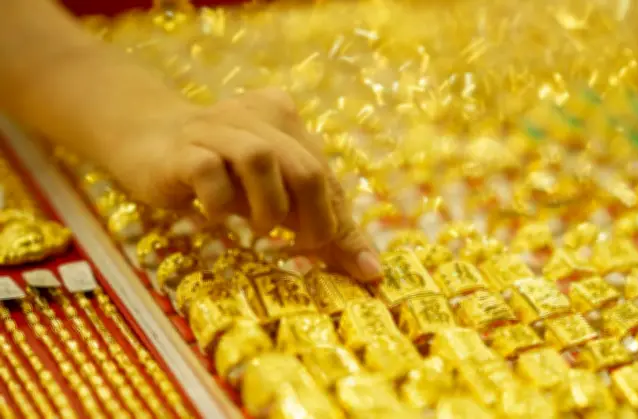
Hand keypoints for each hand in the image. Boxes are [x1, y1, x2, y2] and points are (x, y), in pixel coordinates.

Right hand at [108, 88, 381, 281]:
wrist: (145, 138)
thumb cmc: (221, 170)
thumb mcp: (275, 195)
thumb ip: (320, 225)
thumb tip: (371, 272)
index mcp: (285, 120)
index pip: (326, 175)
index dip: (343, 223)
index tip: (361, 270)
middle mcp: (255, 117)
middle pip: (304, 166)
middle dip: (315, 217)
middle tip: (307, 247)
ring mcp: (214, 129)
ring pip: (260, 158)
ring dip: (269, 205)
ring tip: (261, 229)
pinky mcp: (180, 149)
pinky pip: (208, 171)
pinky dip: (220, 201)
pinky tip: (216, 217)